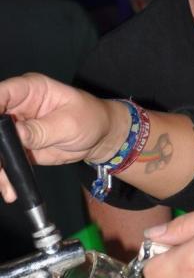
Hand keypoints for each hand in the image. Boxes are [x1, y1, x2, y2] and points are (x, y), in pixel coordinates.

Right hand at [0, 73, 123, 201]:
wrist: (100, 138)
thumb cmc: (91, 119)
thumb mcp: (69, 123)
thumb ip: (41, 129)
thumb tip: (16, 133)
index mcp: (30, 89)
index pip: (0, 94)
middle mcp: (17, 106)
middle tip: (0, 163)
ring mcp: (15, 127)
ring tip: (5, 184)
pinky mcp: (17, 146)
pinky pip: (4, 161)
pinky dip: (4, 176)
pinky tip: (9, 189)